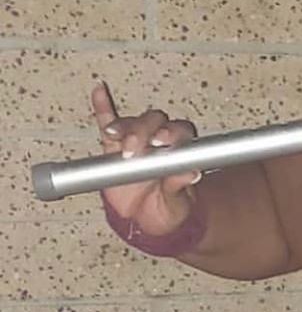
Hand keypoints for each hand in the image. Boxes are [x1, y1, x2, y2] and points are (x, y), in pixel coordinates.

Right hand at [91, 80, 201, 235]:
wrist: (145, 220)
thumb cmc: (167, 208)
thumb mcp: (177, 203)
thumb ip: (179, 186)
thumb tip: (191, 173)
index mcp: (179, 152)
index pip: (178, 132)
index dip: (170, 133)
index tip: (160, 140)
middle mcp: (159, 141)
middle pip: (153, 122)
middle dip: (143, 130)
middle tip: (133, 146)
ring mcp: (136, 141)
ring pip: (131, 123)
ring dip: (123, 126)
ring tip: (115, 134)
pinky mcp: (114, 147)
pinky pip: (107, 122)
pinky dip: (103, 107)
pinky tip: (99, 91)